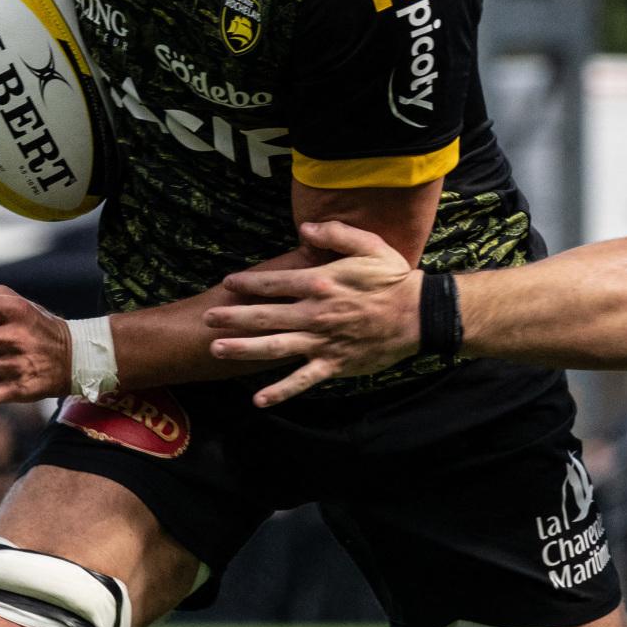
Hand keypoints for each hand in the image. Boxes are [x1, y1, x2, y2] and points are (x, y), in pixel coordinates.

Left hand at [203, 221, 418, 407]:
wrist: (419, 316)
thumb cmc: (395, 279)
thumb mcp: (370, 245)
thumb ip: (336, 233)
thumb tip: (304, 226)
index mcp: (321, 283)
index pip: (275, 283)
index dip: (248, 283)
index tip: (228, 283)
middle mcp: (315, 314)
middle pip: (265, 315)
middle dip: (233, 316)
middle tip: (207, 318)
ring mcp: (322, 342)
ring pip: (275, 347)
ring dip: (243, 349)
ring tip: (216, 349)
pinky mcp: (334, 364)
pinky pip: (303, 380)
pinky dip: (281, 391)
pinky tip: (258, 400)